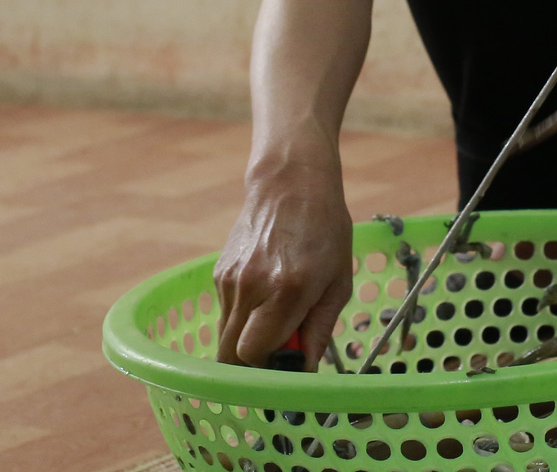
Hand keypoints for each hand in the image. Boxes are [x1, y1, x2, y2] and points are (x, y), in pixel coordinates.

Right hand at [213, 159, 354, 369]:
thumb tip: (304, 370)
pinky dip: (242, 320)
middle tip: (280, 355)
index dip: (270, 372)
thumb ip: (319, 331)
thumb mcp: (338, 282)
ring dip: (247, 343)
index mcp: (286, 290)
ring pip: (224, 338)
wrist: (291, 184)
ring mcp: (229, 279)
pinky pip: (225, 315)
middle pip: (230, 356)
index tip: (288, 369)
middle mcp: (250, 287)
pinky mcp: (219, 273)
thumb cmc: (325, 231)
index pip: (255, 356)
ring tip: (276, 321)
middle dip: (253, 367)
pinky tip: (265, 297)